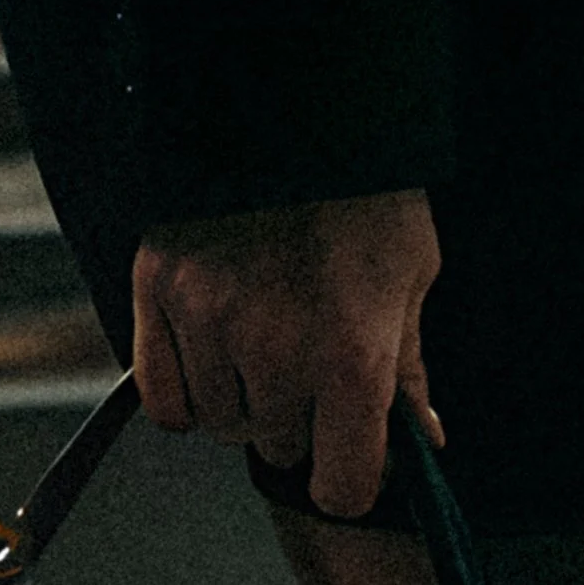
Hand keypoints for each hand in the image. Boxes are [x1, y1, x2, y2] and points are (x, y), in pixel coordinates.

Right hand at [131, 190, 440, 520]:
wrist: (290, 99)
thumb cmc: (362, 186)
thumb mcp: (409, 272)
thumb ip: (407, 368)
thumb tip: (424, 439)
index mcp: (352, 356)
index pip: (343, 485)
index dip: (351, 476)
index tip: (351, 456)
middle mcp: (277, 352)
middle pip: (279, 448)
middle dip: (298, 418)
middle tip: (307, 359)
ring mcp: (211, 323)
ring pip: (221, 425)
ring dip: (242, 399)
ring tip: (262, 337)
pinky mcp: (159, 292)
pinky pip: (165, 402)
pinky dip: (186, 392)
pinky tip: (211, 354)